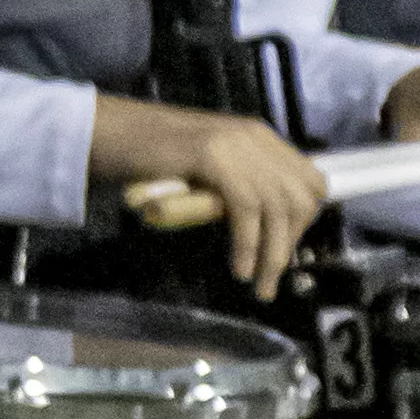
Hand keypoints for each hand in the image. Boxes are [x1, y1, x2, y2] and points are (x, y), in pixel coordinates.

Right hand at [97, 96, 329, 299]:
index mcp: (258, 137)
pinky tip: (238, 266)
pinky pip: (247, 209)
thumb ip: (235, 182)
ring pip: (278, 207)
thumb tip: (260, 223)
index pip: (310, 180)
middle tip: (269, 279)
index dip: (303, 221)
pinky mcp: (214, 156)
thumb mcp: (206, 168)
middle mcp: (255, 137)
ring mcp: (236, 144)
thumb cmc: (148, 156)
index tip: (282, 249)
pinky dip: (248, 243)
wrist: (109, 133)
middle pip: (300, 198)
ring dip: (272, 254)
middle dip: (289, 244)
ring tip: (258, 285)